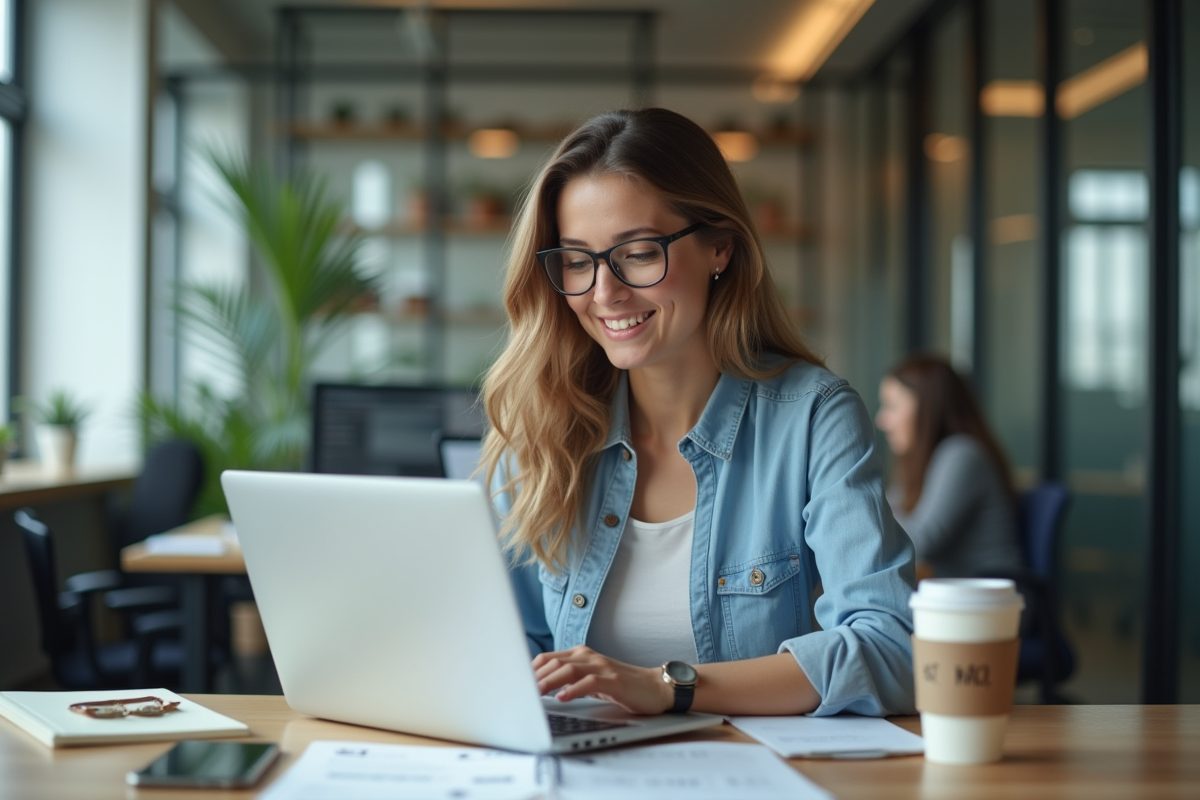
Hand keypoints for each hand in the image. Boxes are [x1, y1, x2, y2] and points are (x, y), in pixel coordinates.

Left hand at [532, 645, 672, 714]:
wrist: (655, 688)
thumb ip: (572, 680)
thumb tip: (543, 689)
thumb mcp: (592, 681)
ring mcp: (602, 666)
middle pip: (555, 662)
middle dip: (535, 676)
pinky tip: (562, 698)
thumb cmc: (622, 686)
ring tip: (535, 694)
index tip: (516, 682)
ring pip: (569, 669)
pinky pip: (589, 682)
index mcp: (582, 655)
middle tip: (519, 691)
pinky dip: (574, 689)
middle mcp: (589, 657)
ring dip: (549, 681)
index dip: (531, 669)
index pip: (549, 658)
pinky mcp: (613, 679)